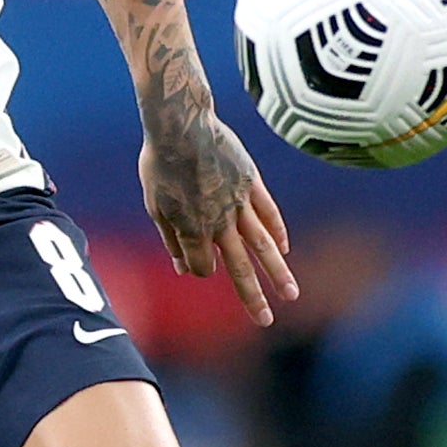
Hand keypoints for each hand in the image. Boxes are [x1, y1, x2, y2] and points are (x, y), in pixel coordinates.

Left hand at [140, 112, 295, 325]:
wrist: (181, 124)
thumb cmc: (160, 165)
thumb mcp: (155, 205)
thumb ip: (171, 239)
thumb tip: (182, 268)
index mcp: (193, 229)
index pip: (204, 268)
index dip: (201, 270)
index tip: (197, 263)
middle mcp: (220, 222)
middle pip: (239, 268)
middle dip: (252, 297)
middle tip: (266, 322)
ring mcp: (240, 203)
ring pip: (263, 245)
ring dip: (277, 272)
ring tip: (291, 294)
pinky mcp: (252, 183)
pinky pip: (269, 212)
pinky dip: (278, 231)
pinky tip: (284, 249)